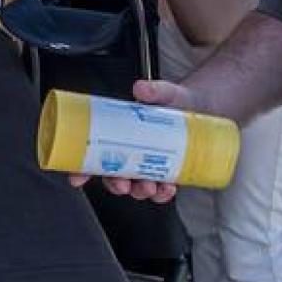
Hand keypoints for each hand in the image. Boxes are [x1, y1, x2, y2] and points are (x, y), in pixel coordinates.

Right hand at [66, 79, 197, 202]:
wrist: (203, 106)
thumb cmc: (176, 100)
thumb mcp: (165, 92)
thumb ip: (155, 90)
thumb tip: (141, 89)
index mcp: (120, 134)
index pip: (94, 155)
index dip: (81, 169)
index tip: (77, 177)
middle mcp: (131, 152)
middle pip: (114, 176)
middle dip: (116, 185)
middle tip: (124, 184)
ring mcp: (149, 164)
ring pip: (137, 186)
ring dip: (141, 191)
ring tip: (151, 186)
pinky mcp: (168, 172)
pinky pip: (161, 189)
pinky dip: (163, 193)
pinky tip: (168, 187)